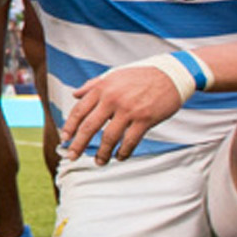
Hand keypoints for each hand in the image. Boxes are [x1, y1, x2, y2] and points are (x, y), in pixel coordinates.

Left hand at [60, 61, 183, 164]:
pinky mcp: (145, 119)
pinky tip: (119, 157)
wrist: (171, 75)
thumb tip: (75, 94)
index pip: (79, 110)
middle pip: (89, 127)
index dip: (70, 126)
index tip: (64, 138)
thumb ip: (92, 85)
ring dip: (102, 153)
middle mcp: (112, 99)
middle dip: (78, 145)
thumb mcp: (113, 75)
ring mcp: (129, 110)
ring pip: (109, 138)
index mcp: (102, 88)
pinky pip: (130, 141)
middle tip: (72, 157)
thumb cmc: (140, 76)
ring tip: (99, 162)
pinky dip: (123, 152)